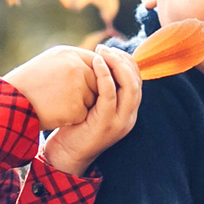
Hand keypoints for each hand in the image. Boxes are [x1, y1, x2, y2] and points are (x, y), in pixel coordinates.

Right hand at [3, 45, 101, 129]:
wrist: (10, 104)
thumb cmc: (28, 83)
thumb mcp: (49, 62)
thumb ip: (73, 60)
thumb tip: (97, 63)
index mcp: (69, 54)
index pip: (97, 62)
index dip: (95, 74)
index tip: (86, 84)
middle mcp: (76, 68)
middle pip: (99, 82)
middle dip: (89, 91)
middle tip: (66, 97)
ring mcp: (77, 88)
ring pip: (94, 99)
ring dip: (81, 105)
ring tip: (58, 104)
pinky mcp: (76, 108)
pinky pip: (84, 114)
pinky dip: (73, 118)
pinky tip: (56, 113)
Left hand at [42, 48, 141, 174]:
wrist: (66, 155)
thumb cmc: (75, 126)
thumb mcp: (93, 106)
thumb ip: (101, 90)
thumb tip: (99, 60)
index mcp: (128, 112)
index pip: (137, 81)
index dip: (126, 62)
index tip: (109, 50)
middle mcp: (129, 117)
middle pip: (137, 81)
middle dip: (122, 60)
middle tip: (104, 48)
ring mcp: (119, 122)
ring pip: (129, 86)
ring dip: (116, 64)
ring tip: (102, 52)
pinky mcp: (105, 123)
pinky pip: (110, 94)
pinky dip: (105, 75)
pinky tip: (96, 63)